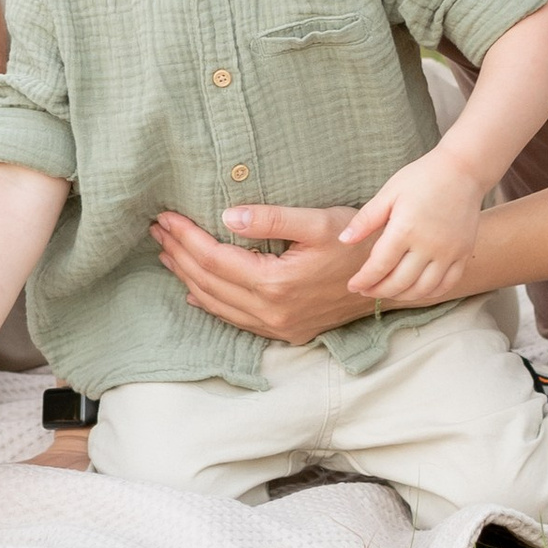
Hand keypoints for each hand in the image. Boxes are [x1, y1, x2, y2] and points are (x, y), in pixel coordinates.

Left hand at [149, 203, 363, 342]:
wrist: (392, 279)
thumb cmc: (358, 243)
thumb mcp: (318, 221)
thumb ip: (270, 219)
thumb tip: (225, 216)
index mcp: (275, 283)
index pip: (214, 258)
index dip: (185, 237)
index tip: (166, 216)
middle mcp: (272, 311)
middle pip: (209, 282)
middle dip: (178, 254)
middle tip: (156, 229)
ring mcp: (279, 326)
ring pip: (218, 303)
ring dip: (187, 277)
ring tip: (166, 253)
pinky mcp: (287, 331)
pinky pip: (237, 320)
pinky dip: (211, 304)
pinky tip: (195, 292)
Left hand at [338, 152, 485, 304]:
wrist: (462, 170)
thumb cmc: (421, 178)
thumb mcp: (389, 193)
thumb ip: (366, 220)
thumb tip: (343, 240)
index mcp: (405, 229)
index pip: (379, 266)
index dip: (364, 280)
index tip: (353, 286)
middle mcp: (429, 245)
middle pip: (399, 282)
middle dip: (378, 291)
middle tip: (366, 291)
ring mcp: (449, 252)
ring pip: (423, 289)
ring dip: (402, 296)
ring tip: (387, 291)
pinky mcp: (463, 253)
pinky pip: (446, 285)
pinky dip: (429, 293)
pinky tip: (415, 290)